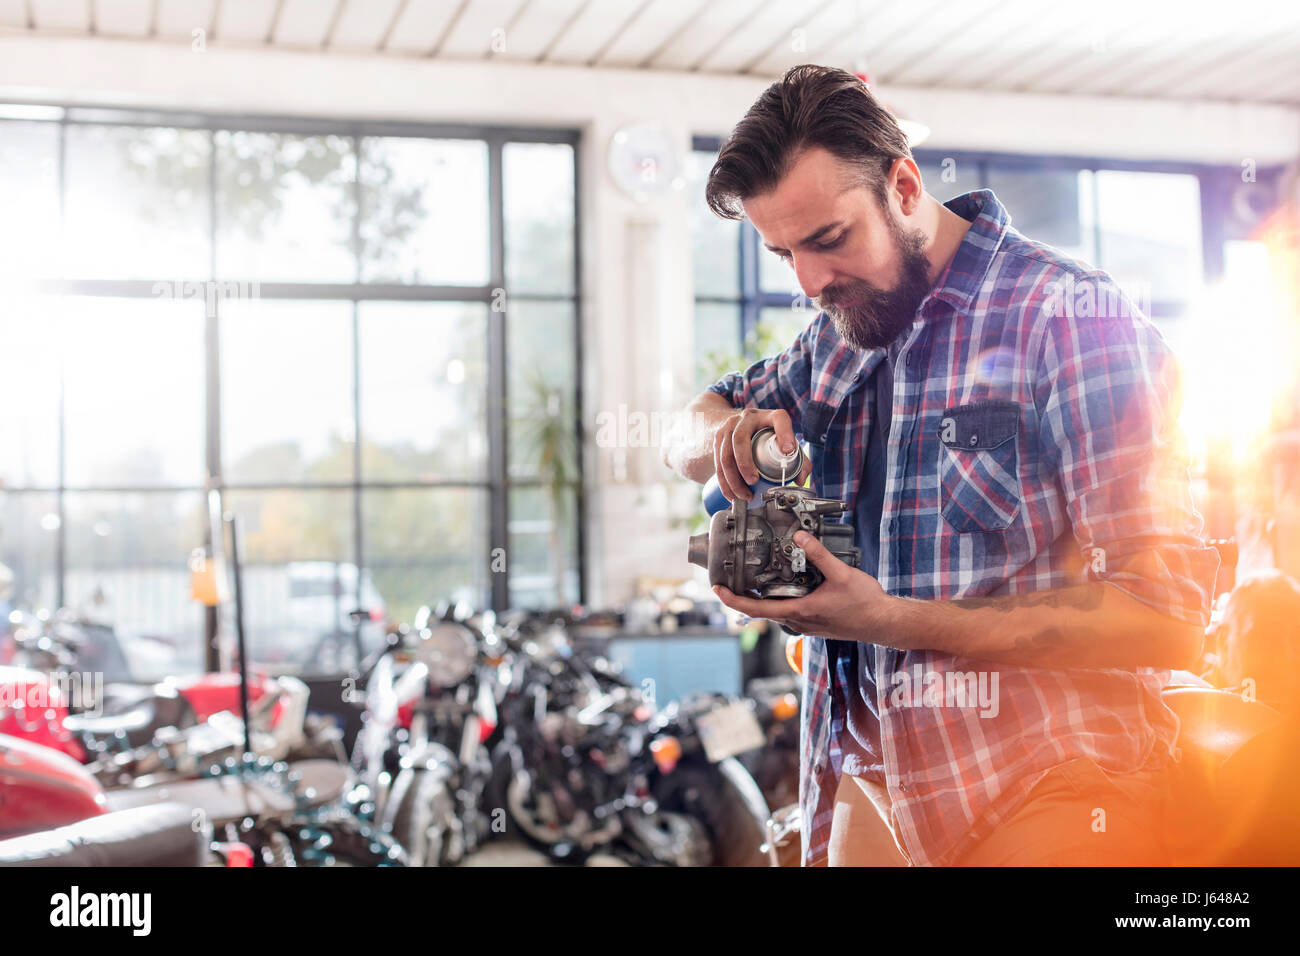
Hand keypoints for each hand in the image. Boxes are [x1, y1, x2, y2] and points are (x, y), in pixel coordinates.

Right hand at [712, 407, 811, 502]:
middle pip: (740, 439)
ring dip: (733, 479)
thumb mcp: (782, 438)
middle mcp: (747, 418)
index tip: (788, 450)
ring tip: (744, 495)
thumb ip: (798, 458)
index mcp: (768, 416)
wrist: (736, 423)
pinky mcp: (718, 439)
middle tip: (753, 481)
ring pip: (725, 454)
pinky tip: (732, 495)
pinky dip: (724, 482)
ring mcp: (729, 427)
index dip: (784, 433)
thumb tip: (800, 479)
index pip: (779, 419)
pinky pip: (717, 463)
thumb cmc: (764, 433)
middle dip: (745, 463)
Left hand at [712, 531, 894, 642]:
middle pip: (762, 610)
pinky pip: (789, 611)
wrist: (883, 623)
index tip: (718, 589)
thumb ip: (819, 555)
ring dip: (762, 597)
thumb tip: (800, 537)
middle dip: (744, 595)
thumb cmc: (865, 604)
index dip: (733, 599)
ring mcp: (806, 624)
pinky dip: (780, 599)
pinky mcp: (815, 622)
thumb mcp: (841, 575)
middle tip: (729, 579)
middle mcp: (799, 621)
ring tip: (752, 579)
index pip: (756, 608)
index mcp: (800, 611)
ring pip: (776, 611)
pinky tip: (786, 585)